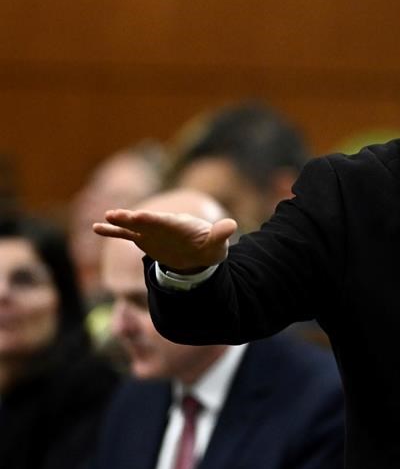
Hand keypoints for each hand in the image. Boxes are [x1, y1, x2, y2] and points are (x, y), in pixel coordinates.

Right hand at [93, 209, 237, 272]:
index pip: (164, 221)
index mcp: (178, 224)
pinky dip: (112, 231)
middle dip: (131, 218)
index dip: (152, 219)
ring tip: (105, 218)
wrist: (199, 254)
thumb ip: (220, 234)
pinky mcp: (143, 240)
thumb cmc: (208, 247)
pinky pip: (125, 235)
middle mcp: (162, 225)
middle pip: (145, 221)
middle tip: (115, 214)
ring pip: (132, 226)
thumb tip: (232, 225)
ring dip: (119, 222)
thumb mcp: (217, 243)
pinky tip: (97, 227)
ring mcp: (151, 231)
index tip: (139, 216)